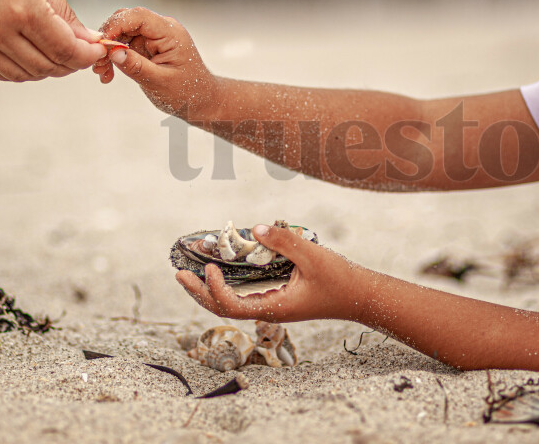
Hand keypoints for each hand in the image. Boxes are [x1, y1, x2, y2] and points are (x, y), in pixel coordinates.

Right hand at [96, 6, 216, 116]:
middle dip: (109, 39)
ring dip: (109, 51)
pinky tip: (109, 74)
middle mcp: (163, 30)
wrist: (201, 100)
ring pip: (122, 34)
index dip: (115, 25)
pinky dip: (115, 58)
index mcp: (170, 33)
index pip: (138, 16)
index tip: (102, 45)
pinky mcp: (148, 47)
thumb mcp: (160, 82)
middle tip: (99, 62)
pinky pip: (125, 45)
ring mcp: (155, 37)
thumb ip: (136, 66)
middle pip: (126, 21)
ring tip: (103, 73)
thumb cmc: (189, 92)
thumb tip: (113, 52)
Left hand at [176, 223, 366, 321]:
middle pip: (223, 308)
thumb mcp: (313, 257)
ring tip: (191, 273)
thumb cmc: (339, 280)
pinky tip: (223, 270)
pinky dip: (228, 284)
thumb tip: (256, 228)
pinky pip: (245, 294)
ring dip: (209, 290)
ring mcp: (273, 304)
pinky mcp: (279, 297)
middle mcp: (268, 309)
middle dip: (199, 292)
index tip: (209, 267)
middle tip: (178, 273)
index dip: (214, 289)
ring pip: (232, 303)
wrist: (360, 296)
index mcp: (273, 308)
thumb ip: (285, 241)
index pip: (231, 307)